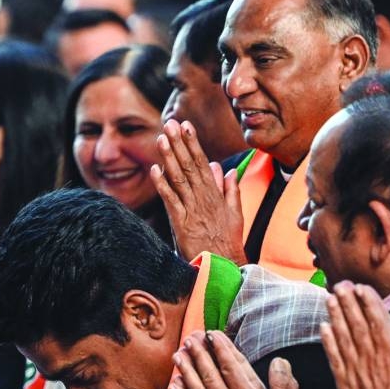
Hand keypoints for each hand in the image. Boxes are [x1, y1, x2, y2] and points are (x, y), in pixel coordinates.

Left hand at [151, 120, 245, 262]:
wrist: (224, 265)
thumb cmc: (227, 241)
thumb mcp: (234, 213)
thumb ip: (229, 189)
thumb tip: (223, 168)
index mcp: (215, 194)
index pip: (202, 162)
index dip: (193, 143)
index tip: (186, 125)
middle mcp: (204, 198)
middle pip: (190, 165)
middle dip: (180, 142)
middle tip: (171, 122)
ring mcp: (192, 209)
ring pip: (180, 178)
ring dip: (170, 157)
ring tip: (162, 138)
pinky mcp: (182, 223)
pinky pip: (171, 200)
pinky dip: (163, 185)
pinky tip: (155, 170)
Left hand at [169, 331, 299, 388]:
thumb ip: (284, 385)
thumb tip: (279, 362)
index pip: (229, 365)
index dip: (219, 347)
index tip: (212, 334)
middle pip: (208, 372)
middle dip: (198, 353)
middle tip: (189, 338)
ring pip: (195, 388)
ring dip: (185, 370)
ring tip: (178, 355)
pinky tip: (174, 385)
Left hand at [320, 282, 389, 388]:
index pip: (378, 321)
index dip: (369, 302)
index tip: (361, 287)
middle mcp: (370, 359)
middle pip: (357, 324)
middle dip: (348, 302)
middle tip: (340, 284)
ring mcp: (355, 370)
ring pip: (343, 336)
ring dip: (335, 315)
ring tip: (330, 298)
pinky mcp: (343, 383)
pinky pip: (332, 357)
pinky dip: (327, 341)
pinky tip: (322, 327)